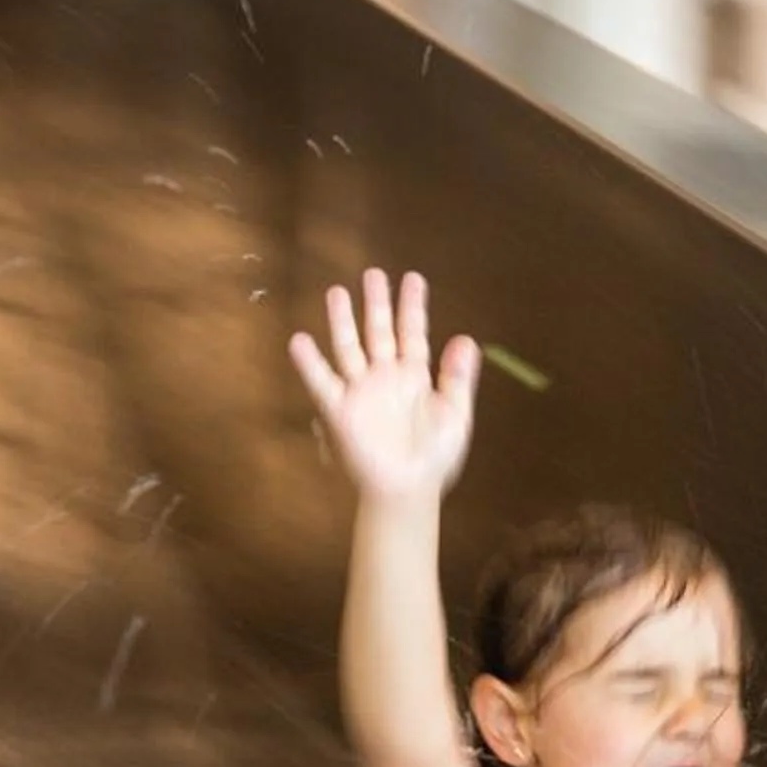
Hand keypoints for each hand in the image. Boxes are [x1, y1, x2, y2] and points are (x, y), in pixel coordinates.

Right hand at [289, 268, 479, 511]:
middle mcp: (385, 379)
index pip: (412, 333)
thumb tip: (467, 339)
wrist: (409, 492)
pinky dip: (310, 364)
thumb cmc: (434, 460)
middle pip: (378, 332)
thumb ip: (459, 378)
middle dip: (376, 304)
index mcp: (414, 377)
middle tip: (373, 274)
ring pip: (349, 348)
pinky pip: (323, 383)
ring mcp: (361, 392)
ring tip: (337, 293)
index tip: (413, 279)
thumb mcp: (456, 416)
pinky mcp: (341, 412)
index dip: (412, 307)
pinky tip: (300, 341)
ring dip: (343, 322)